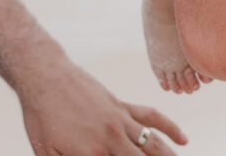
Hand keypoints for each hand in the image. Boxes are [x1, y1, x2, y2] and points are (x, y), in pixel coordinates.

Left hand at [19, 56, 186, 154]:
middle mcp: (111, 137)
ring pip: (153, 143)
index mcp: (91, 154)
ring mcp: (120, 119)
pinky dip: (169, 127)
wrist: (46, 78)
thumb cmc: (41, 120)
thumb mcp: (46, 154)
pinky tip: (183, 139)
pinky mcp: (122, 105)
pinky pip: (151, 117)